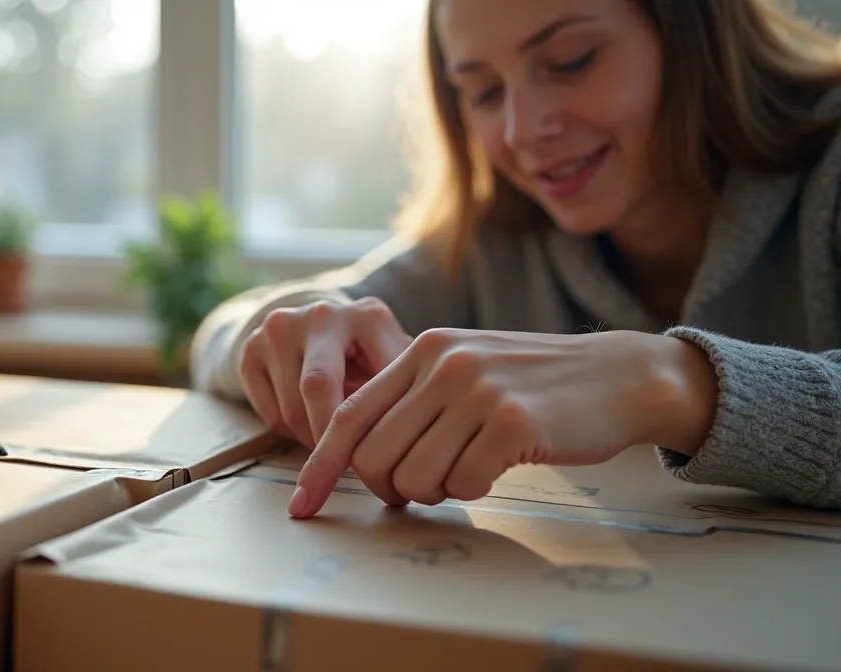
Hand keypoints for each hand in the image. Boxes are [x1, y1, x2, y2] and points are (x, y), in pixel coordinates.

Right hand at [238, 297, 411, 448]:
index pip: (368, 383)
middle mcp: (320, 314)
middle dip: (331, 439)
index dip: (371, 430)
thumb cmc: (369, 357)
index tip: (376, 463)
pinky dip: (289, 432)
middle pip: (316, 387)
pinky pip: (268, 414)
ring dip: (312, 440)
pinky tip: (306, 423)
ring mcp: (279, 328)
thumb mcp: (396, 366)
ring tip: (331, 441)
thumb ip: (405, 395)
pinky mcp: (250, 349)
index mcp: (367, 316)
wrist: (320, 327)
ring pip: (291, 410)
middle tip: (344, 468)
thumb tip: (406, 448)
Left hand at [287, 328, 717, 517]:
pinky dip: (473, 489)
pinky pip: (463, 483)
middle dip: (386, 488)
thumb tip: (360, 461)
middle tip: (418, 489)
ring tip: (467, 468)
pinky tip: (498, 466)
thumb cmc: (534, 387)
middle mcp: (443, 363)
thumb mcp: (464, 371)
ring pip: (414, 476)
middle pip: (373, 455)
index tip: (301, 506)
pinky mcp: (512, 422)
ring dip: (434, 491)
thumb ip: (412, 403)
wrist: (619, 376)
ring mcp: (478, 390)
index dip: (320, 465)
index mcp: (422, 350)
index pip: (349, 415)